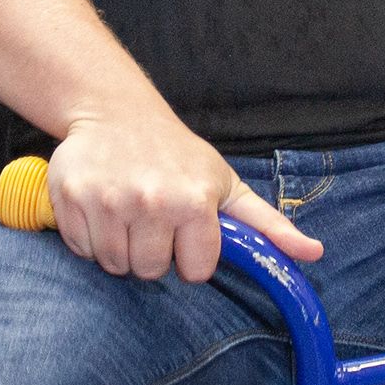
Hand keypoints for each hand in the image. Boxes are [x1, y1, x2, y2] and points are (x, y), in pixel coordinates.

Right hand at [44, 105, 321, 283]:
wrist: (115, 113)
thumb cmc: (177, 155)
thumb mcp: (227, 185)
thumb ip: (269, 225)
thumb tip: (313, 253)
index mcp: (194, 201)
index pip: (195, 270)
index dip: (192, 256)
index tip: (187, 232)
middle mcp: (150, 201)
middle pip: (150, 271)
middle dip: (154, 254)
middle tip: (154, 221)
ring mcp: (107, 199)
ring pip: (114, 264)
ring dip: (121, 248)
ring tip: (129, 216)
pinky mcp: (70, 197)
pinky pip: (82, 248)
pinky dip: (90, 237)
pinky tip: (103, 210)